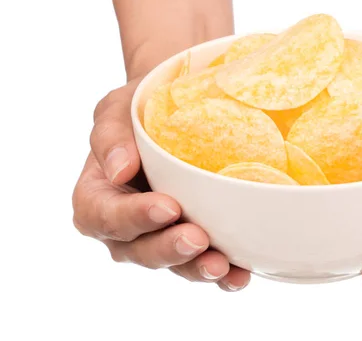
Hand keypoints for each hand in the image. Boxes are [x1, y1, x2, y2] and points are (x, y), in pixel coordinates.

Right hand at [72, 79, 250, 291]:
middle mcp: (125, 225)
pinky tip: (239, 274)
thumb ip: (109, 136)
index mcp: (98, 196)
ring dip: (195, 268)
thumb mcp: (118, 109)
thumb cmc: (141, 110)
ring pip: (172, 265)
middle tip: (197, 238)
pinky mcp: (192, 243)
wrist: (180, 111)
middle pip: (137, 250)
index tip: (167, 207)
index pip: (102, 217)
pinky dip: (223, 275)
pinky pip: (202, 265)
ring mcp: (159, 237)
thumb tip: (119, 171)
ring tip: (221, 265)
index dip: (132, 218)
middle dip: (167, 249)